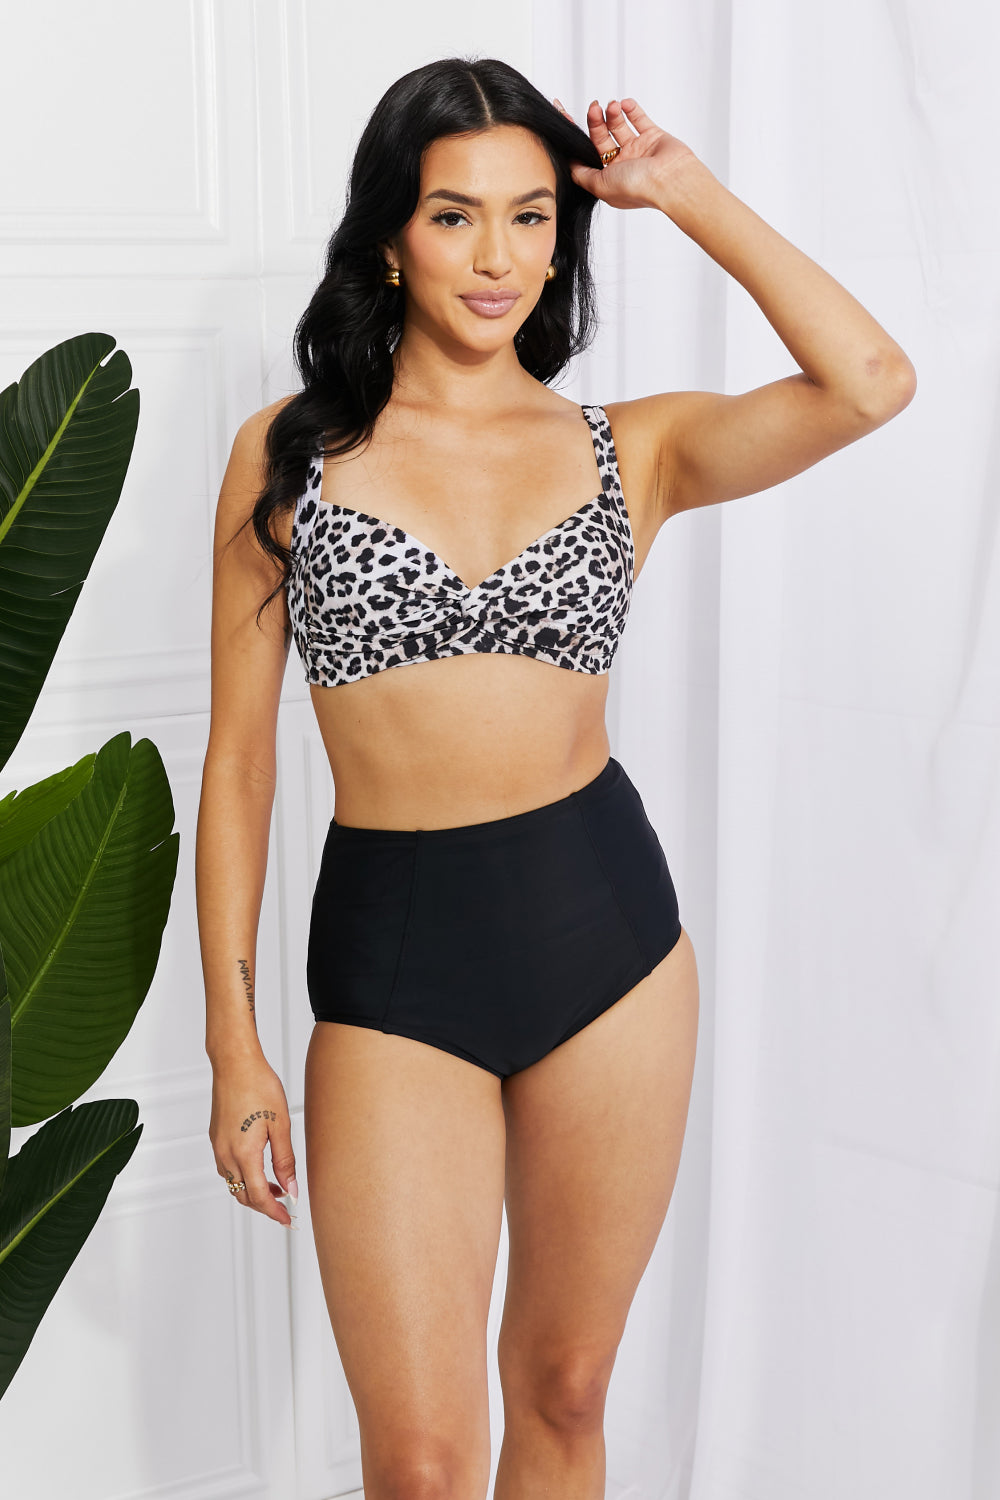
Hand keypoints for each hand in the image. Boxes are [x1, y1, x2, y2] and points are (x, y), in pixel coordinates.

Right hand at [209, 1052, 297, 1226]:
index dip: (275, 1212)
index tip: (289, 1220)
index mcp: (244, 1155)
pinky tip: (260, 1167)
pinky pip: (228, 1168)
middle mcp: (226, 1155)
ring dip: (254, 1190)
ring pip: (234, 1183)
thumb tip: (290, 1189)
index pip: (259, 1197)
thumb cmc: (259, 1087)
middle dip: (265, 1205)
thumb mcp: (280, 1126)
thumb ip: (285, 1161)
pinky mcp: (216, 1138)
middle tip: (286, 1207)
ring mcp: (218, 1147)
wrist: (235, 1063)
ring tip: (278, 1186)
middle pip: (244, 1195)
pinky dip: (244, 1176)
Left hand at [554, 96, 698, 209]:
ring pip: (619, 127)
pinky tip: (625, 104)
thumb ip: (581, 174)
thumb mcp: (599, 185)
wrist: (670, 181)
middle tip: (594, 107)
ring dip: (612, 114)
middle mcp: (622, 165)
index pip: (587, 155)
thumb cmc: (637, 187)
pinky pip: (639, 119)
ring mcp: (638, 151)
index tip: (564, 118)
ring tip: (613, 106)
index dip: (576, 138)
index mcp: (608, 179)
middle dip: (595, 122)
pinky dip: (632, 109)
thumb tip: (568, 164)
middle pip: (601, 138)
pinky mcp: (654, 138)